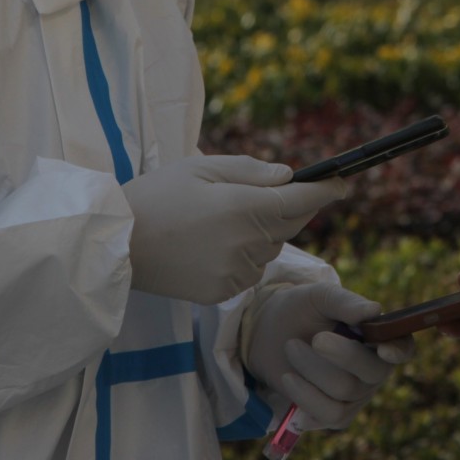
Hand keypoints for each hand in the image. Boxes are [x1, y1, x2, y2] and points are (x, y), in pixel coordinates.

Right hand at [121, 156, 345, 303]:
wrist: (117, 245)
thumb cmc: (157, 195)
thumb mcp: (202, 168)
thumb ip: (250, 171)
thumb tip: (288, 176)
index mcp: (245, 208)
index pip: (302, 200)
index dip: (326, 191)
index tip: (342, 184)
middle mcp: (248, 244)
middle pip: (290, 223)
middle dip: (288, 207)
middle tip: (259, 194)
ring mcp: (237, 272)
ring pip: (270, 247)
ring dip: (263, 232)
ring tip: (221, 219)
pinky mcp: (224, 291)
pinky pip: (251, 269)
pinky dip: (245, 255)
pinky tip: (212, 243)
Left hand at [244, 284, 412, 428]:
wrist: (268, 334)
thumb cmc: (301, 310)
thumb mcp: (319, 296)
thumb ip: (345, 302)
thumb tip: (375, 310)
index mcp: (378, 336)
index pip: (402, 347)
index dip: (398, 351)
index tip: (383, 349)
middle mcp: (374, 368)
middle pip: (372, 372)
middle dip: (343, 355)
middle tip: (315, 339)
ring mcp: (356, 395)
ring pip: (344, 392)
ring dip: (312, 369)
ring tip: (290, 347)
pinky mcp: (335, 414)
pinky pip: (328, 415)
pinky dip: (304, 396)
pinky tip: (290, 378)